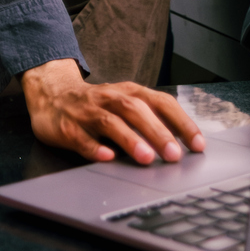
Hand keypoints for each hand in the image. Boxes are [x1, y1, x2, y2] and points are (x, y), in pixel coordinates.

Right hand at [21, 58, 204, 164]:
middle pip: (136, 111)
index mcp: (129, 92)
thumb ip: (150, 119)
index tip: (197, 144)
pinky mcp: (68, 127)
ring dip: (130, 140)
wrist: (51, 95)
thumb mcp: (125, 104)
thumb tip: (182, 144)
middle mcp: (110, 98)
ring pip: (111, 122)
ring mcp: (88, 112)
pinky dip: (95, 148)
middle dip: (157, 132)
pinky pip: (82, 138)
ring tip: (146, 158)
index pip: (161, 102)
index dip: (181, 122)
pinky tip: (107, 158)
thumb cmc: (97, 105)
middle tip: (174, 155)